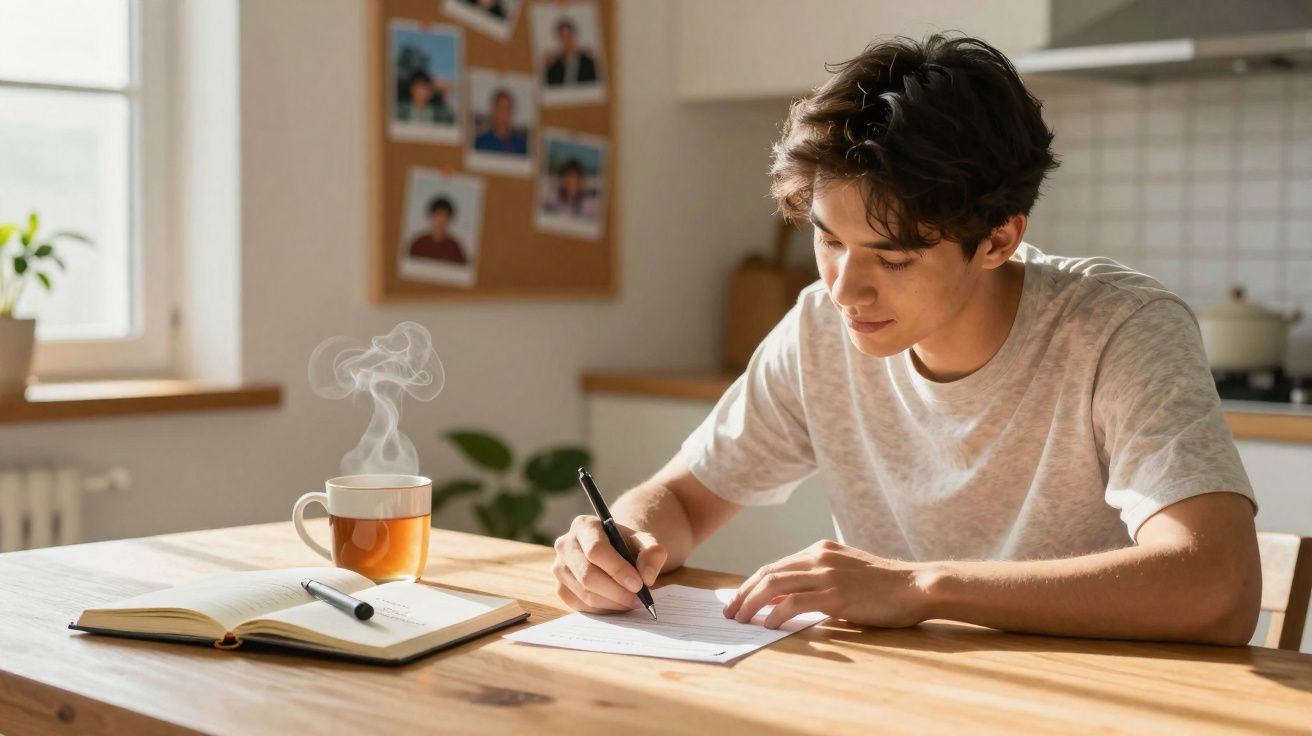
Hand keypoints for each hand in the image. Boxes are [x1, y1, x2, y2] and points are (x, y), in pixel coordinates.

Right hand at [552, 515, 666, 613]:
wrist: (613, 552)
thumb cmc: (627, 546)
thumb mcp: (645, 542)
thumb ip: (652, 554)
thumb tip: (646, 577)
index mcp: (584, 525)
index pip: (596, 550)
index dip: (618, 570)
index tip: (638, 585)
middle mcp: (565, 545)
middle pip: (588, 575)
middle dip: (617, 592)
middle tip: (639, 599)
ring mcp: (559, 568)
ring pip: (585, 594)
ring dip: (613, 603)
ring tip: (633, 601)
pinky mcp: (560, 588)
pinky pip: (581, 606)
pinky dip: (604, 609)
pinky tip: (618, 603)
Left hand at [722, 540, 931, 628]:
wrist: (916, 586)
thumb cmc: (885, 586)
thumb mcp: (846, 574)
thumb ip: (818, 582)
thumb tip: (785, 601)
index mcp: (820, 550)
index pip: (775, 566)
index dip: (752, 584)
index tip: (738, 600)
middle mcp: (819, 557)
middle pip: (768, 573)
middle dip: (744, 594)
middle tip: (731, 612)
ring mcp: (827, 574)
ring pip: (776, 585)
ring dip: (753, 604)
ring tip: (742, 620)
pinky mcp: (837, 594)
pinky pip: (796, 602)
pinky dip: (777, 614)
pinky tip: (769, 625)